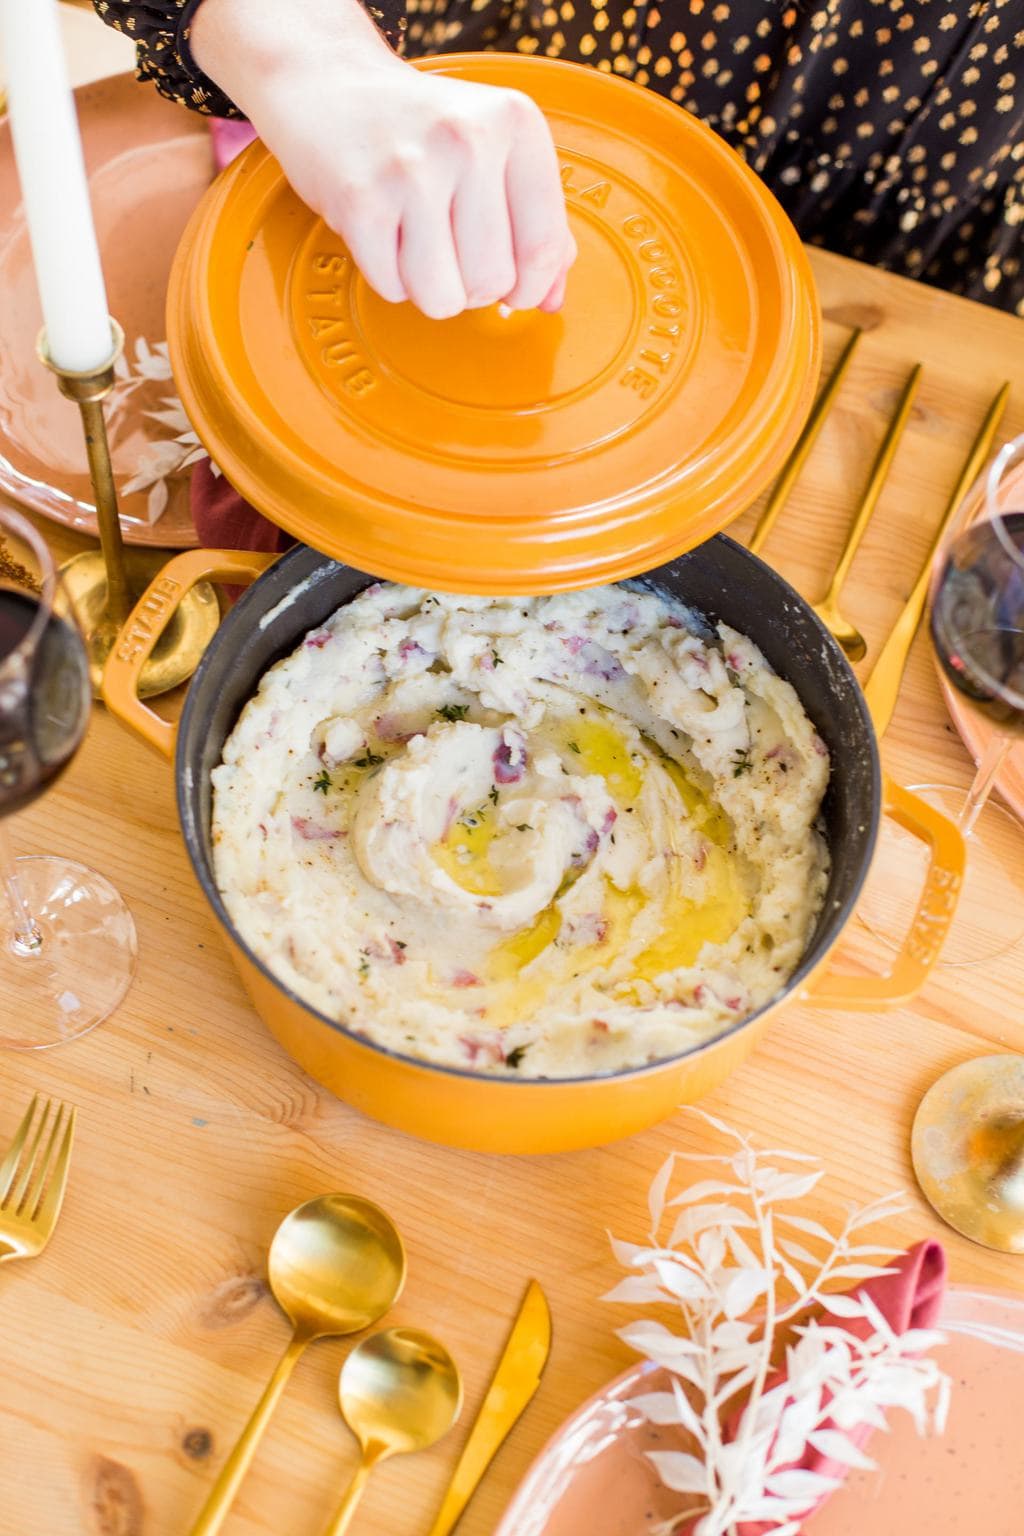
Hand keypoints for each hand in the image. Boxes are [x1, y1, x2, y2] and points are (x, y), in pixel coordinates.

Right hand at [191, 0, 576, 318]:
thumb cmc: (421, 130)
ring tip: (419, 245)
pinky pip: (395, 289)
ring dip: (432, 290)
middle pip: (492, 281)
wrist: (330, 85)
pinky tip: (384, 235)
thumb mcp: (494, 153)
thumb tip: (551, 299)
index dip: (531, 289)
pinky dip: (390, 278)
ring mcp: (410, 170)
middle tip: (452, 253)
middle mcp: (467, 140)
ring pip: (444, 297)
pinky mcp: (360, 201)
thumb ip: (537, 222)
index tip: (516, 291)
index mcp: (514, 123)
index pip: (544, 247)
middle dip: (474, 289)